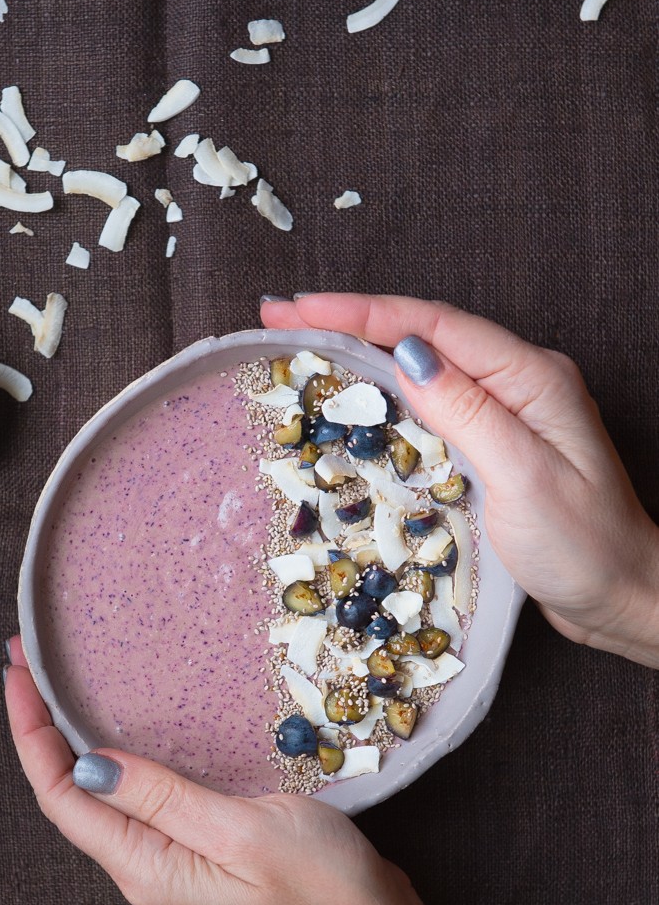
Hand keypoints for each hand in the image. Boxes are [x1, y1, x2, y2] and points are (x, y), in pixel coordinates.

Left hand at [5, 638, 640, 904]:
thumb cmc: (322, 886)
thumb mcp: (242, 829)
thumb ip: (163, 797)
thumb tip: (89, 766)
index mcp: (145, 866)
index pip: (60, 795)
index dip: (29, 732)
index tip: (17, 670)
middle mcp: (146, 869)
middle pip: (69, 794)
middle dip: (40, 728)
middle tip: (28, 661)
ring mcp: (171, 864)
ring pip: (101, 796)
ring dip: (73, 740)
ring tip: (58, 685)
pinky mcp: (198, 853)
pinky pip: (140, 801)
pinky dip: (118, 758)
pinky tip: (125, 730)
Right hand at [261, 293, 658, 667]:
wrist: (623, 597)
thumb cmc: (585, 546)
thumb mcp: (523, 477)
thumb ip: (466, 412)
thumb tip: (405, 356)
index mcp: (530, 376)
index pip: (433, 325)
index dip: (360, 311)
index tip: (299, 308)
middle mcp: (516, 383)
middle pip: (420, 335)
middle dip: (348, 320)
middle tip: (280, 317)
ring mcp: (503, 414)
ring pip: (419, 368)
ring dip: (358, 353)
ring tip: (299, 346)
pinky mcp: (490, 445)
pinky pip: (427, 406)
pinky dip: (381, 395)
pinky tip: (350, 398)